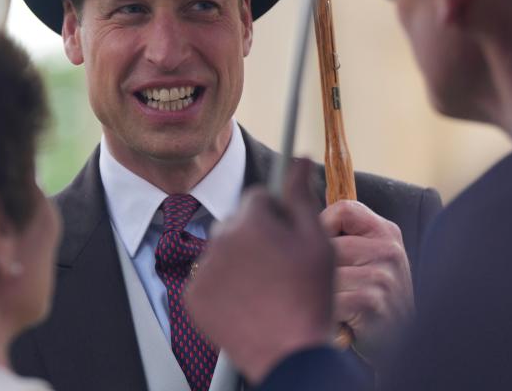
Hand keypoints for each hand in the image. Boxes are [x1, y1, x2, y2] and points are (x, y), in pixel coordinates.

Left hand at [184, 160, 334, 383]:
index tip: (288, 238)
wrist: (290, 354)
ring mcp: (203, 269)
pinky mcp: (194, 296)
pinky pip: (208, 277)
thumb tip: (298, 157)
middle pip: (237, 222)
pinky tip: (245, 301)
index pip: (258, 198)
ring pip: (222, 250)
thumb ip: (301, 194)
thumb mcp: (317, 241)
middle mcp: (220, 239)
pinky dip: (222, 285)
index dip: (277, 216)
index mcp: (250, 221)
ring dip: (238, 260)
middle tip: (279, 267)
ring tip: (264, 287)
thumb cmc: (309, 297)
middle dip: (255, 235)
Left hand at [321, 199, 413, 361]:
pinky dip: (325, 312)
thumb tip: (295, 215)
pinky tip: (335, 319)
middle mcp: (388, 250)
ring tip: (330, 304)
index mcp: (386, 233)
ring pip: (323, 272)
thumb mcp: (368, 258)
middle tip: (323, 288)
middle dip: (315, 269)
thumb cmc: (371, 298)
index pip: (343, 210)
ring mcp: (382, 277)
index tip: (318, 248)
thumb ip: (346, 236)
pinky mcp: (371, 303)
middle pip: (327, 243)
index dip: (322, 226)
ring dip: (318, 292)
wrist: (398, 347)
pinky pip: (327, 297)